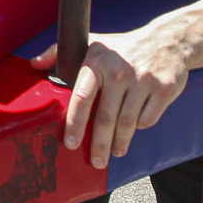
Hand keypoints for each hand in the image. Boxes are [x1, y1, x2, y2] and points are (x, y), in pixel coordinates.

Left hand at [30, 25, 189, 168]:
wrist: (168, 40)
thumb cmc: (123, 47)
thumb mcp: (92, 44)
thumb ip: (59, 53)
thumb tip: (34, 64)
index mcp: (97, 62)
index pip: (82, 97)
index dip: (75, 123)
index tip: (71, 143)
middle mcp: (120, 71)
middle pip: (106, 118)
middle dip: (99, 144)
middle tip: (96, 161)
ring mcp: (143, 80)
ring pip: (127, 123)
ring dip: (119, 142)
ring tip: (114, 152)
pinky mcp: (164, 89)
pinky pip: (147, 119)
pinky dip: (139, 128)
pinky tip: (133, 129)